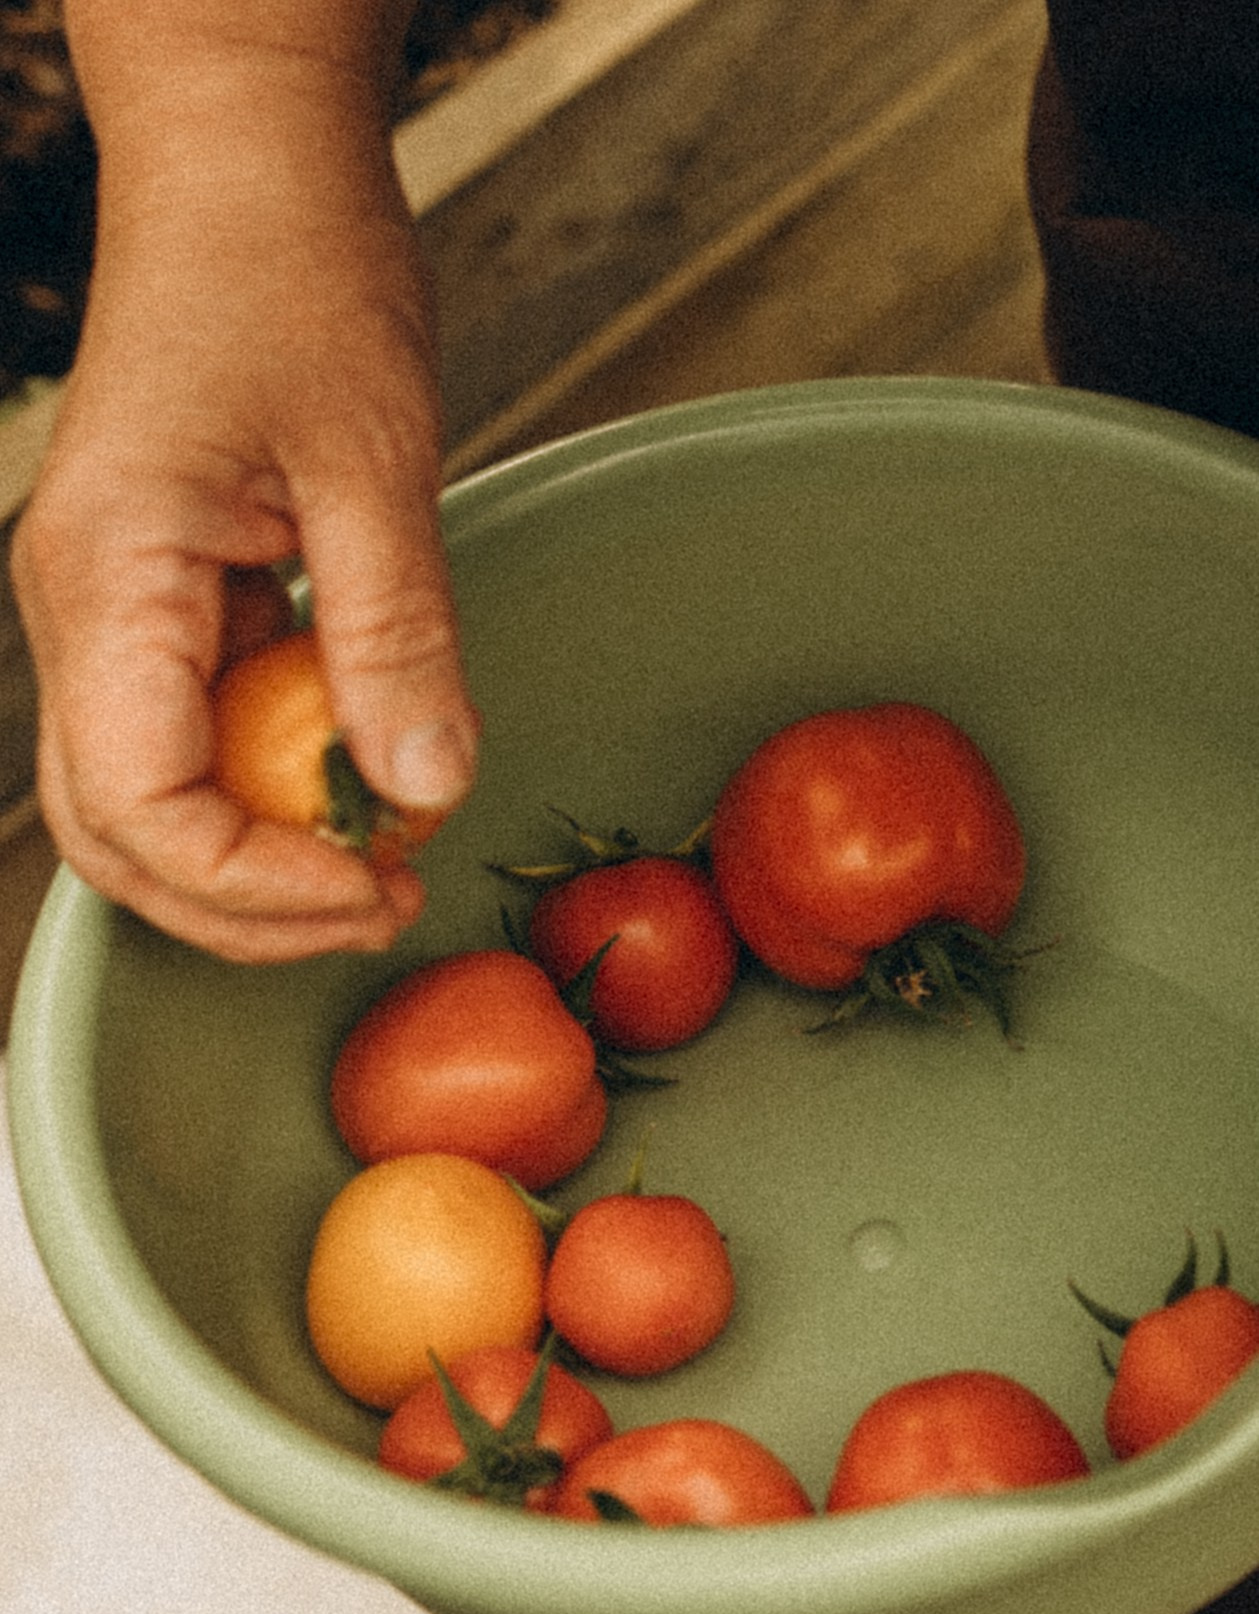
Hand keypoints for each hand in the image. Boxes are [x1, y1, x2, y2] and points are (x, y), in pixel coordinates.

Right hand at [12, 27, 478, 961]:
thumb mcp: (372, 460)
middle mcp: (82, 615)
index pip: (138, 807)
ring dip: (260, 863)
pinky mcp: (160, 610)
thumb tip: (427, 790)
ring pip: (149, 807)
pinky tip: (364, 780)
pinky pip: (196, 740)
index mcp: (108, 581)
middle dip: (249, 907)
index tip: (374, 889)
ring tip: (383, 864)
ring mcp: (112, 618)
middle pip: (121, 839)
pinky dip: (275, 791)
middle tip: (383, 907)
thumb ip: (394, 634)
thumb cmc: (294, 276)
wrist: (245, 176)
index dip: (255, 884)